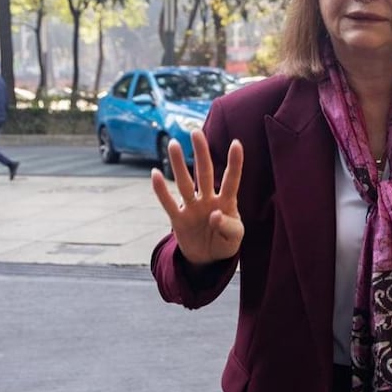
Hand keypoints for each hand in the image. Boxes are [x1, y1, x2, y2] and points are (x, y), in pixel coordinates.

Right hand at [151, 129, 243, 265]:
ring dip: (179, 164)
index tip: (236, 143)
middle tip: (196, 132)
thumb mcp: (234, 239)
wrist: (208, 259)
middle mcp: (208, 200)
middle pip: (204, 173)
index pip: (231, 180)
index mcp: (226, 202)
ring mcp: (192, 207)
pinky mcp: (178, 219)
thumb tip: (214, 214)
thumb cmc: (225, 243)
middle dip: (201, 153)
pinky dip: (161, 190)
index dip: (234, 164)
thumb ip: (228, 227)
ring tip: (173, 144)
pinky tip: (155, 174)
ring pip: (184, 183)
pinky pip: (168, 203)